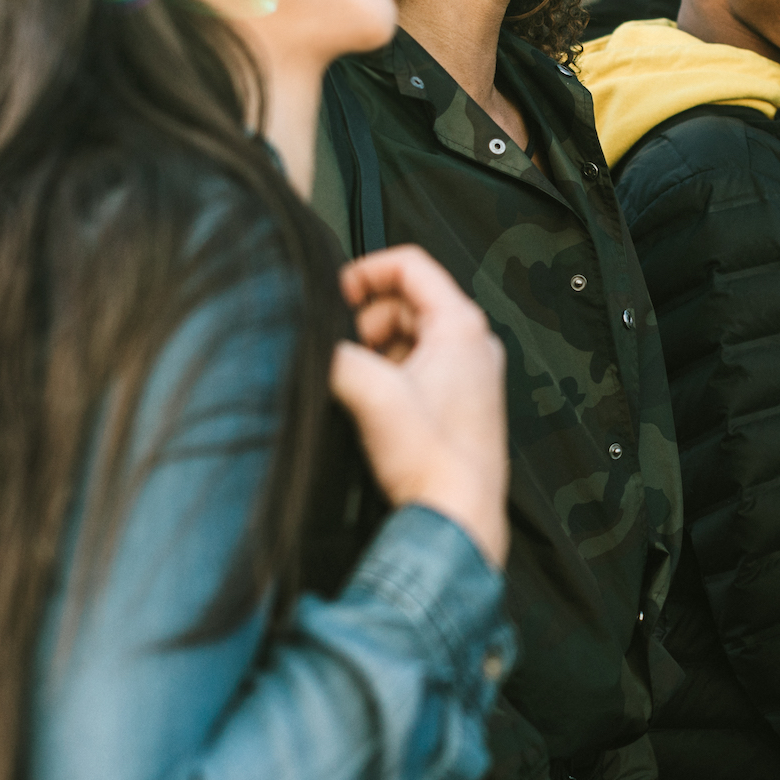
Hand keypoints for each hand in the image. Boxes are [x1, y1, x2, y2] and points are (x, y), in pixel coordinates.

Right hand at [331, 245, 509, 566]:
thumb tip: (306, 341)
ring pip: (407, 336)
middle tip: (347, 355)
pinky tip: (377, 406)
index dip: (365, 271)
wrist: (456, 515)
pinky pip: (416, 366)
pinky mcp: (460, 399)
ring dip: (376, 353)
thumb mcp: (370, 393)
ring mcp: (469, 372)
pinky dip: (390, 376)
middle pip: (404, 302)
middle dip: (366, 323)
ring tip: (364, 387)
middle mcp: (473, 342)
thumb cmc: (434, 462)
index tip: (336, 295)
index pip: (410, 264)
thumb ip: (333, 354)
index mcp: (462, 325)